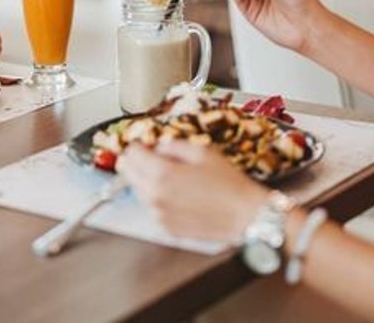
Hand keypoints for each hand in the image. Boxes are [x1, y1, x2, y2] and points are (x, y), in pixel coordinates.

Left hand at [117, 140, 268, 241]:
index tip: (146, 145)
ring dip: (147, 181)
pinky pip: (153, 208)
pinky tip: (179, 194)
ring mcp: (159, 214)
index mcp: (161, 174)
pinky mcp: (166, 228)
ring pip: (138, 191)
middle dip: (138, 162)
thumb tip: (158, 146)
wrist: (245, 215)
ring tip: (172, 177)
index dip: (139, 145)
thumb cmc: (228, 183)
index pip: (131, 153)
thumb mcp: (201, 151)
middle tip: (153, 158)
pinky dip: (159, 199)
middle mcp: (155, 196)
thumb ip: (173, 145)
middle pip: (128, 172)